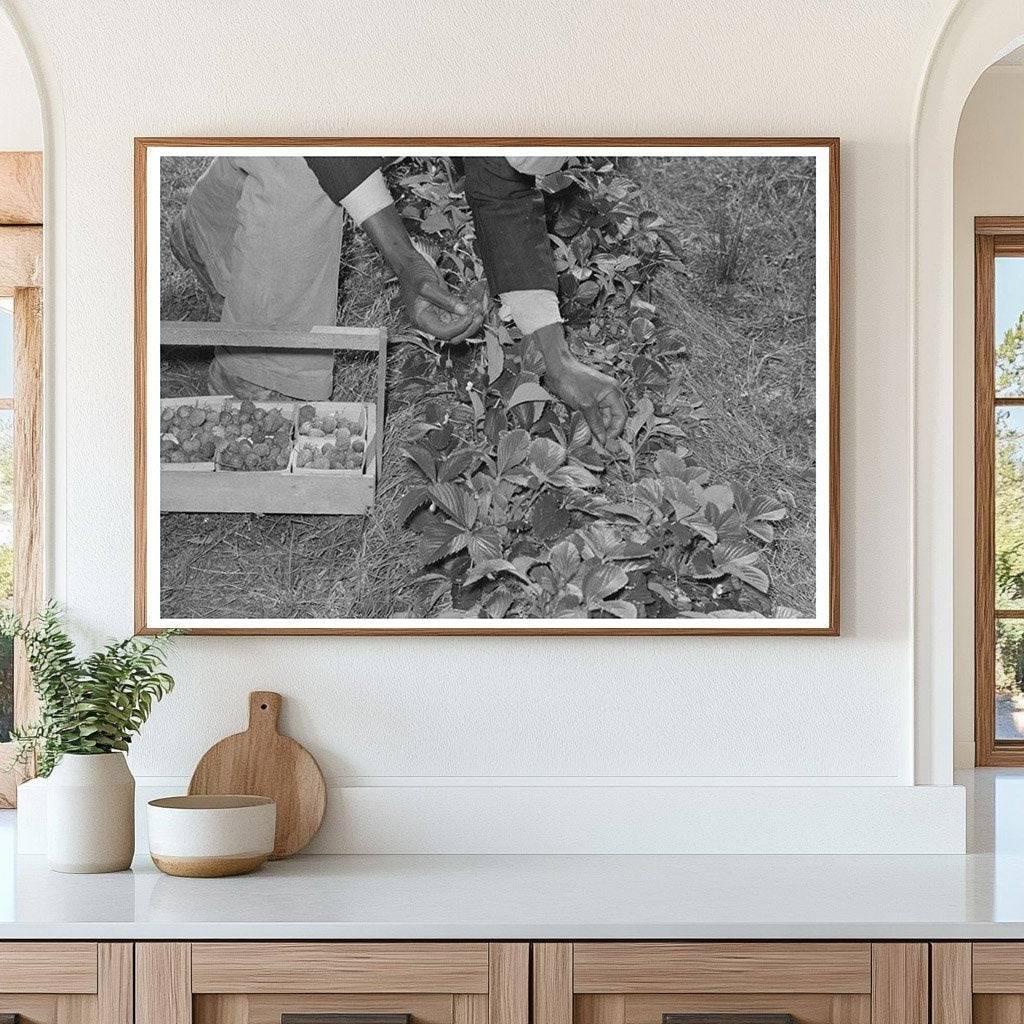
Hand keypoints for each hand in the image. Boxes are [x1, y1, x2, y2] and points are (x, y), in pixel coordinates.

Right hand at [397, 257, 483, 343]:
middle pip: (454, 335)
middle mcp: (431, 321)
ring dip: (471, 320)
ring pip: (459, 327)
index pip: (444, 333)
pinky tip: (474, 303)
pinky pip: (460, 316)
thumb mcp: (427, 285)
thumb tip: (463, 311)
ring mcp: (439, 315)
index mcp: (421, 320)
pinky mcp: (445, 309)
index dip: (459, 327)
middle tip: (477, 313)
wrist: (409, 263)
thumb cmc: (412, 273)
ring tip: (477, 306)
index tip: (469, 315)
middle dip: (468, 326)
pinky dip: (469, 312)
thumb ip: (445, 299)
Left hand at [530, 323, 626, 444]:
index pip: (621, 415)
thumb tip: (603, 440)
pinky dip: (590, 421)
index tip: (606, 441)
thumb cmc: (572, 381)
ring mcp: (598, 396)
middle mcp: (609, 393)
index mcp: (612, 392)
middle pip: (613, 417)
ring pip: (602, 416)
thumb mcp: (585, 405)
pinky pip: (593, 413)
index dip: (616, 430)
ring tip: (589, 436)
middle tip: (597, 442)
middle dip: (606, 429)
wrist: (556, 368)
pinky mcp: (588, 398)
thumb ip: (595, 423)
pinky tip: (584, 428)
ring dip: (596, 426)